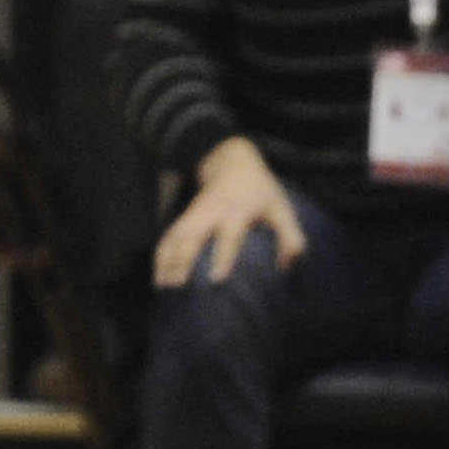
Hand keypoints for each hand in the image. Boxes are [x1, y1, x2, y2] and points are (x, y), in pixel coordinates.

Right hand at [152, 139, 306, 291]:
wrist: (231, 161)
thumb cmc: (260, 190)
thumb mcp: (281, 207)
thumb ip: (290, 236)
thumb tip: (289, 265)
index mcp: (236, 211)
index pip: (229, 237)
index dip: (223, 258)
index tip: (216, 280)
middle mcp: (210, 213)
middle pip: (192, 236)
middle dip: (183, 261)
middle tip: (176, 287)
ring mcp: (194, 214)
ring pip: (175, 236)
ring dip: (167, 260)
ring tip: (162, 288)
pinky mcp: (184, 217)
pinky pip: (168, 236)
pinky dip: (161, 255)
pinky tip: (158, 277)